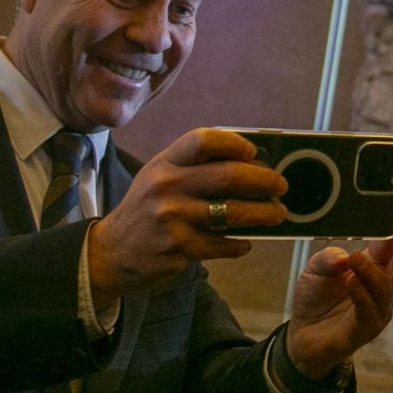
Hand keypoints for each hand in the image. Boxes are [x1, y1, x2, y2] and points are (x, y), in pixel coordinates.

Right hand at [86, 128, 285, 301]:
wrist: (112, 252)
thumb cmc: (146, 209)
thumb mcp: (159, 177)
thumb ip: (193, 167)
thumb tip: (250, 164)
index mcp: (164, 162)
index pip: (203, 140)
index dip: (234, 143)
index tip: (254, 153)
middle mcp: (167, 186)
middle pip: (227, 176)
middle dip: (263, 181)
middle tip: (281, 186)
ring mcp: (172, 218)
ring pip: (232, 212)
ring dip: (262, 213)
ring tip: (277, 213)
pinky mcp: (178, 247)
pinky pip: (221, 244)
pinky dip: (239, 244)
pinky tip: (246, 243)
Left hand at [284, 217, 392, 378]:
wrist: (302, 336)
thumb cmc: (316, 298)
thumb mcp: (315, 269)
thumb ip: (328, 258)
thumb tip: (344, 257)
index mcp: (376, 267)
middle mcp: (382, 287)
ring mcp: (378, 310)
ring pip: (387, 288)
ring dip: (372, 271)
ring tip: (355, 258)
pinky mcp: (365, 330)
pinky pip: (370, 311)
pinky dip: (361, 294)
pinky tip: (350, 282)